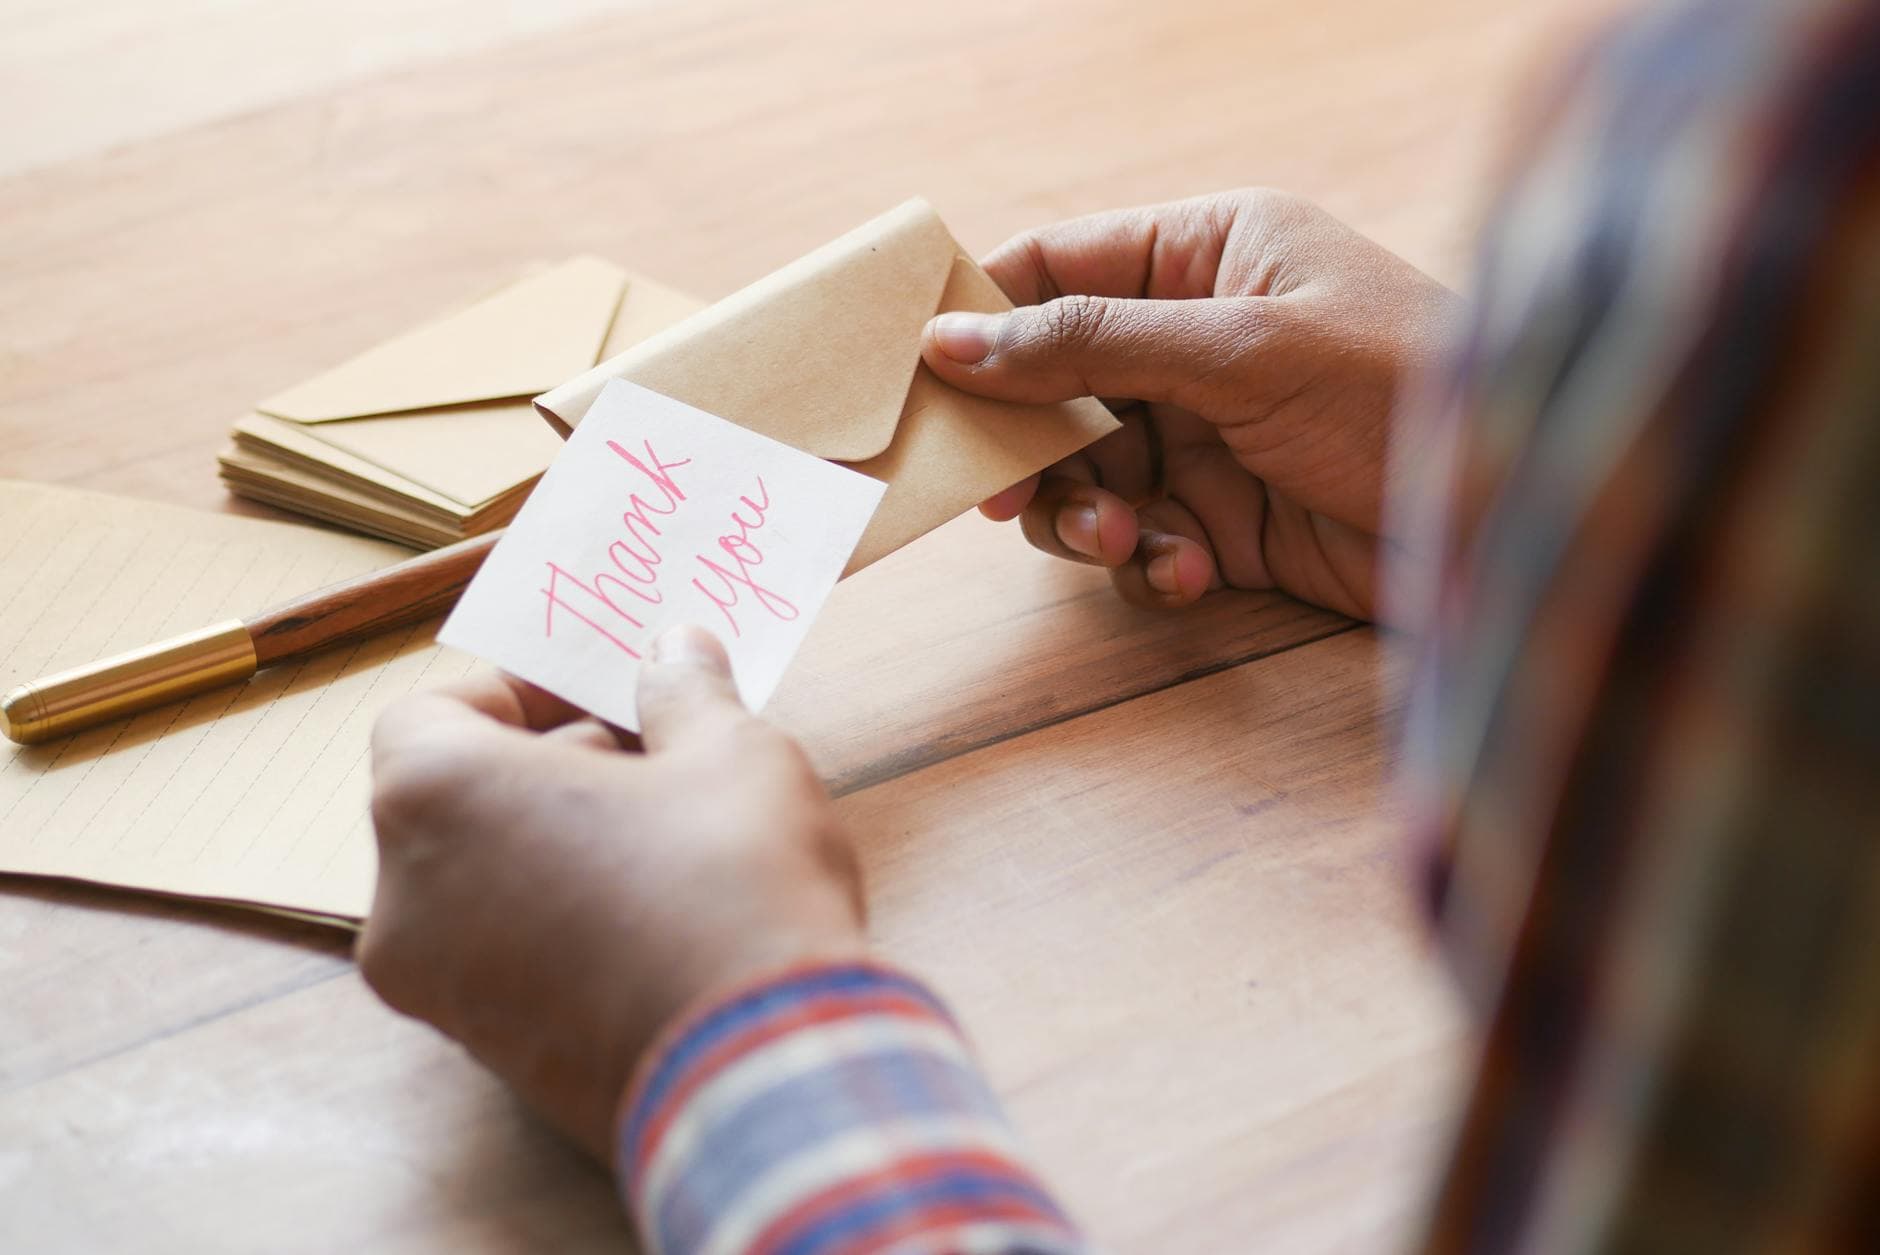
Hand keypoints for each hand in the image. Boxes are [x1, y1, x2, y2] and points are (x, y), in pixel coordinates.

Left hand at [357, 626, 864, 1161]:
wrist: (760, 1069)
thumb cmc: (730, 884)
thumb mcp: (729, 753)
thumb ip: (685, 692)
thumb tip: (677, 650)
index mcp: (434, 799)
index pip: (429, 713)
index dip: (518, 691)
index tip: (600, 693)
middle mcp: (404, 899)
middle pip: (451, 801)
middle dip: (548, 767)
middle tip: (651, 756)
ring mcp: (439, 991)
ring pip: (478, 885)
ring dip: (556, 846)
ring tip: (667, 836)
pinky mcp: (492, 1057)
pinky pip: (507, 959)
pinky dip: (560, 923)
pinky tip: (661, 915)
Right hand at [920, 189, 1456, 620]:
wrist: (1516, 520)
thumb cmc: (1400, 389)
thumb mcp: (1241, 350)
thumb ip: (1092, 342)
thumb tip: (953, 339)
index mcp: (1207, 255)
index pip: (1057, 268)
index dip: (983, 318)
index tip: (924, 378)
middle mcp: (1198, 340)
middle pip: (1054, 386)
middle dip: (1032, 446)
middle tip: (1008, 496)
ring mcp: (1209, 434)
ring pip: (1087, 474)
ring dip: (1087, 517)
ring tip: (1122, 542)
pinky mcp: (1228, 520)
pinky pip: (1141, 540)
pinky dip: (1149, 563)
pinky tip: (1194, 573)